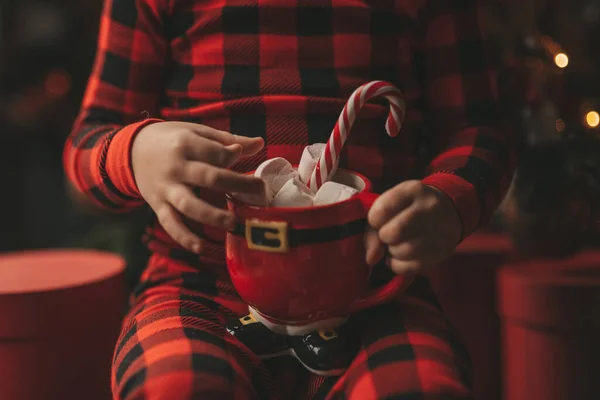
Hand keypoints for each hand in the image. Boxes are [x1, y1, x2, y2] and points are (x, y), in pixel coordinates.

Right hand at [132, 121, 265, 252]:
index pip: (215, 153)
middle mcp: (176, 167)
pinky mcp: (157, 205)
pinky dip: (184, 237)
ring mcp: (166, 188)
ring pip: (189, 204)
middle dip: (236, 185)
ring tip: (233, 223)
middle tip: (260, 191)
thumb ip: (228, 140)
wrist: (131, 150)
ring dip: (212, 216)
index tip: (247, 160)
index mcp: (186, 143)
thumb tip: (260, 143)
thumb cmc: (173, 139)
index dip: (233, 157)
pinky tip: (201, 248)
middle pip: (209, 177)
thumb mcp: (196, 132)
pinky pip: (170, 223)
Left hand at [365, 180, 461, 274]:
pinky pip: (410, 267)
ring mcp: (437, 231)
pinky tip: (402, 257)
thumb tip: (370, 258)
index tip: (381, 220)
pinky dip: (399, 265)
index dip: (375, 220)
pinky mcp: (440, 252)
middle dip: (385, 237)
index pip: (382, 210)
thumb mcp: (392, 203)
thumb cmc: (410, 207)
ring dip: (393, 252)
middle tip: (389, 235)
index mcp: (412, 190)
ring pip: (403, 251)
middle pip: (394, 232)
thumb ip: (373, 227)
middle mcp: (428, 208)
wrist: (450, 211)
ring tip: (397, 244)